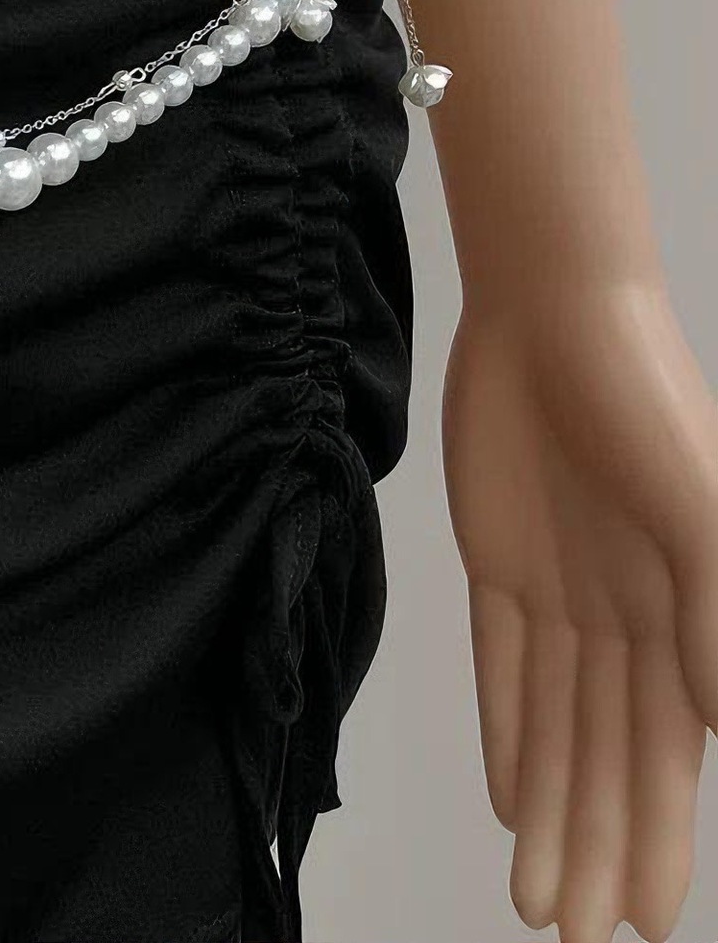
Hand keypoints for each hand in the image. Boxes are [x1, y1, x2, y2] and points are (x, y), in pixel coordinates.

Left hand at [445, 276, 717, 942]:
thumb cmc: (647, 398)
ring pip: (553, 723)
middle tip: (566, 932)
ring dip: (545, 807)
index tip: (642, 918)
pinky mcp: (497, 556)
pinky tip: (508, 795)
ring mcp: (562, 589)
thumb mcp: (697, 505)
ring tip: (532, 895)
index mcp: (688, 616)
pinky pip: (499, 661)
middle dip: (593, 842)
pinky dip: (504, 726)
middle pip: (607, 754)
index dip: (653, 833)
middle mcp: (630, 617)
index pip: (667, 752)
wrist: (556, 312)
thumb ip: (715, 613)